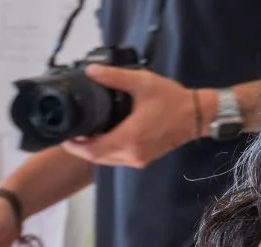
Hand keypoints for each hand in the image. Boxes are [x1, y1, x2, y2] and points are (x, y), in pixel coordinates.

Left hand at [60, 65, 200, 167]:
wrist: (196, 116)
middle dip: (81, 148)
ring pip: (107, 161)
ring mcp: (139, 159)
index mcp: (130, 138)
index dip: (75, 146)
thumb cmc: (171, 100)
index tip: (64, 137)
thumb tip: (91, 71)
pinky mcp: (144, 159)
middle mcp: (132, 154)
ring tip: (83, 135)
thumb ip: (114, 77)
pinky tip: (102, 138)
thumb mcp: (142, 82)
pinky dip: (106, 152)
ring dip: (93, 151)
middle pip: (97, 158)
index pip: (93, 150)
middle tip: (70, 134)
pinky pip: (118, 159)